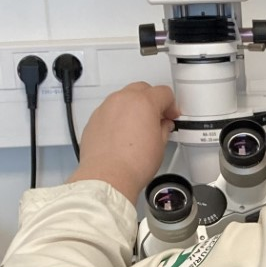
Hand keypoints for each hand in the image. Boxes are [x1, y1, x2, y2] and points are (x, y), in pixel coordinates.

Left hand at [71, 82, 179, 202]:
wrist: (107, 177)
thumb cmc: (132, 164)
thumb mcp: (160, 145)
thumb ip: (164, 128)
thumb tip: (163, 126)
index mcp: (144, 102)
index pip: (163, 93)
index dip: (171, 105)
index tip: (171, 115)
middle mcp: (123, 100)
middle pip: (142, 89)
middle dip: (152, 100)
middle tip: (157, 117)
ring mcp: (106, 108)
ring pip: (123, 98)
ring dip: (133, 107)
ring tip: (138, 127)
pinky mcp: (94, 119)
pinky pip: (109, 111)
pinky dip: (117, 117)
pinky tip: (122, 134)